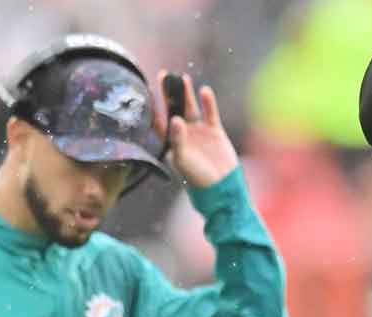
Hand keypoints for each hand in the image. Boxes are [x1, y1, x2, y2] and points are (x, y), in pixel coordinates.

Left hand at [152, 71, 238, 187]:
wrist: (222, 185)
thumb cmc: (197, 177)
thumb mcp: (182, 160)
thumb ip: (177, 139)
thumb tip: (174, 118)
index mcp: (170, 142)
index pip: (159, 120)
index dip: (154, 106)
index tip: (149, 90)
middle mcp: (182, 134)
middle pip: (173, 109)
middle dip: (168, 94)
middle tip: (163, 75)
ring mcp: (198, 131)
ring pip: (190, 108)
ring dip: (186, 94)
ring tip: (182, 78)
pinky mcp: (214, 130)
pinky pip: (210, 112)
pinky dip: (208, 102)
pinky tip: (204, 90)